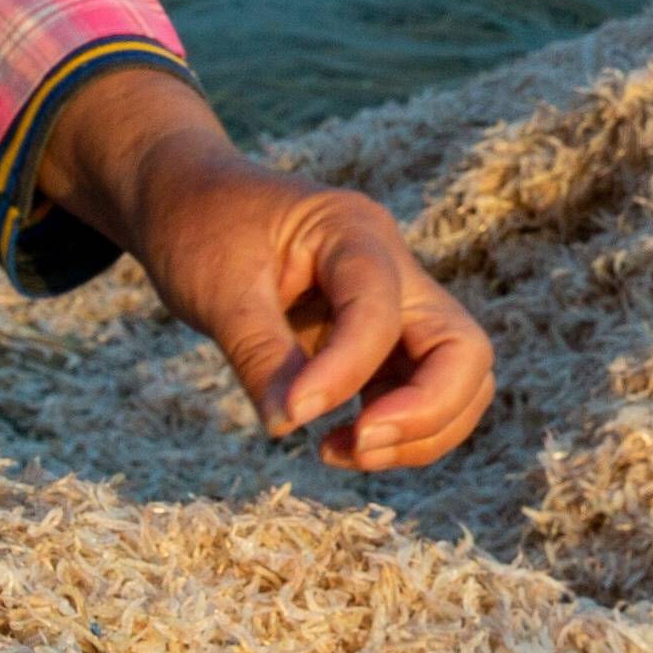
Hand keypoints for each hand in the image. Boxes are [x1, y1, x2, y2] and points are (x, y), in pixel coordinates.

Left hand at [35, 63, 496, 468]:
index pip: (380, 309)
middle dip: (427, 412)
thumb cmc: (198, 227)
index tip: (291, 416)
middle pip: (463, 349)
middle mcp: (393, 266)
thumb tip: (288, 426)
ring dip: (417, 433)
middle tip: (356, 443)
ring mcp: (395, 305)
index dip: (345, 372)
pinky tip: (336, 444)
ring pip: (456, 380)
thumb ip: (257, 353)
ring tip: (339, 451)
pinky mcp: (381, 341)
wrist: (188, 200)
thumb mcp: (215, 287)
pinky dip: (396, 433)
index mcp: (353, 231)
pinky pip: (420, 394)